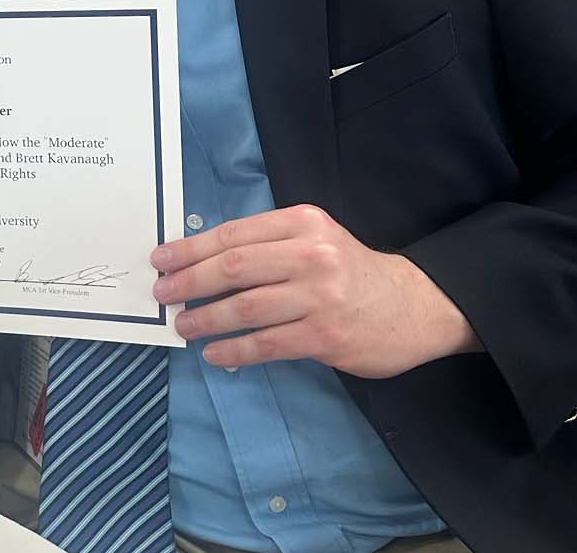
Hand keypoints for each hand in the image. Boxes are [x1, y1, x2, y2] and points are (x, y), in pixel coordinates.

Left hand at [152, 203, 480, 378]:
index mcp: (302, 222)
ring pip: (247, 307)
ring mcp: (321, 296)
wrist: (415, 304)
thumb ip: (266, 243)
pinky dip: (235, 349)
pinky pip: (267, 343)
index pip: (233, 234)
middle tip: (162, 293)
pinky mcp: (326, 335)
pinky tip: (215, 353)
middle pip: (234, 268)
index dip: (191, 248)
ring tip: (182, 325)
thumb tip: (198, 259)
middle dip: (189, 281)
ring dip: (206, 318)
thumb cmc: (349, 270)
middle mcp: (311, 254)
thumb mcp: (313, 238)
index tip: (161, 259)